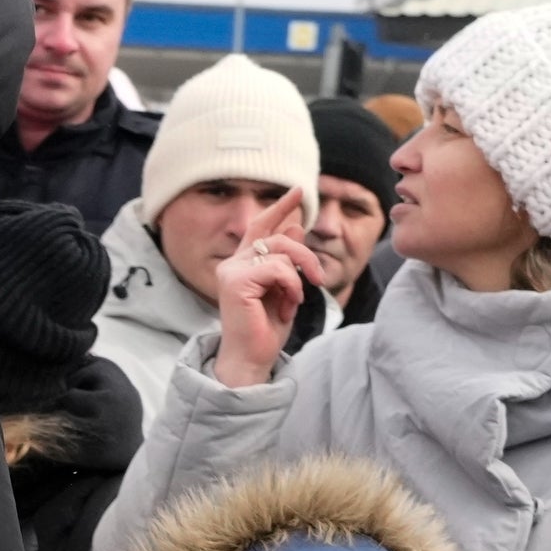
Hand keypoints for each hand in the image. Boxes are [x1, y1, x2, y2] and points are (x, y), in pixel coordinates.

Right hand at [209, 223, 322, 386]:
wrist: (251, 360)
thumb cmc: (266, 330)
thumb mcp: (284, 289)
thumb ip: (287, 260)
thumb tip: (296, 226)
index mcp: (242, 264)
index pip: (260, 226)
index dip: (280, 207)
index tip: (299, 191)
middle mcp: (233, 263)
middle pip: (278, 236)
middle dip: (305, 254)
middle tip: (318, 278)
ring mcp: (232, 271)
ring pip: (281, 251)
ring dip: (299, 277)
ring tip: (294, 302)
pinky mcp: (236, 282)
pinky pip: (278, 269)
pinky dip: (292, 287)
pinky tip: (288, 307)